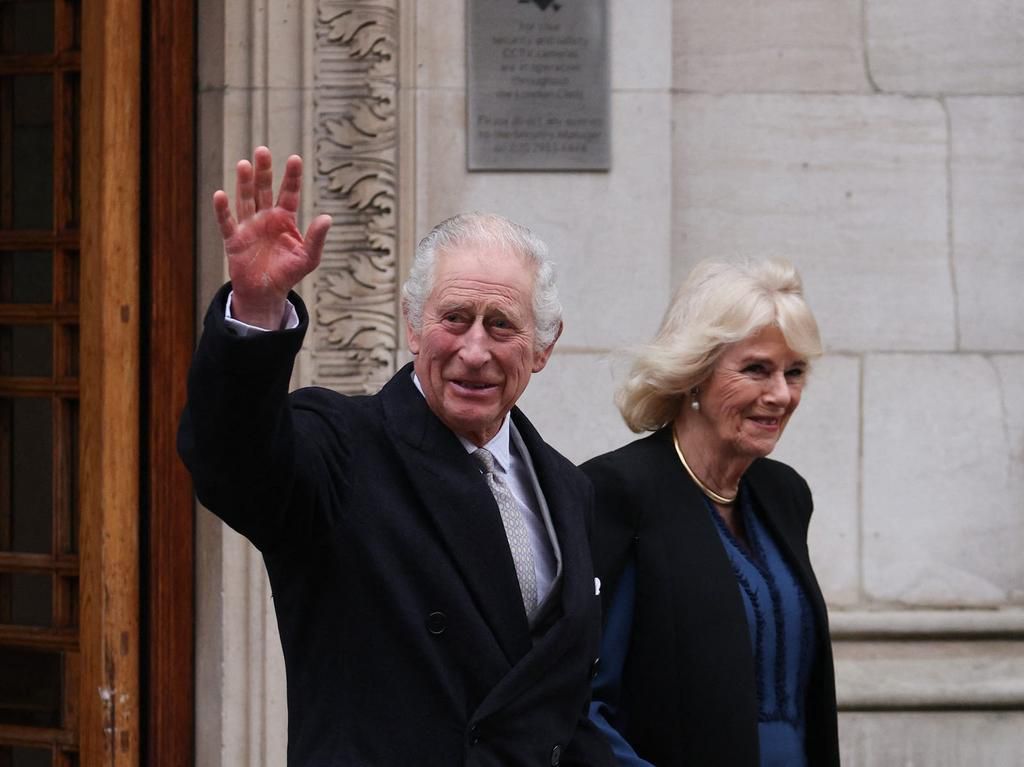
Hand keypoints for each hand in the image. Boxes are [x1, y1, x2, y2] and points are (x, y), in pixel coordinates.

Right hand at [213, 146, 331, 328]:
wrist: (266, 293)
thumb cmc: (288, 273)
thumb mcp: (308, 258)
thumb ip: (316, 238)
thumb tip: (327, 218)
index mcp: (285, 219)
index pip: (289, 193)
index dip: (292, 177)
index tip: (295, 158)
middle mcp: (266, 217)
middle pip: (264, 190)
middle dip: (263, 171)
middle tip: (263, 150)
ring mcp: (249, 226)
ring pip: (246, 200)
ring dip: (244, 183)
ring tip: (244, 164)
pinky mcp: (234, 239)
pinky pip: (227, 222)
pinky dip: (222, 210)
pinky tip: (220, 195)